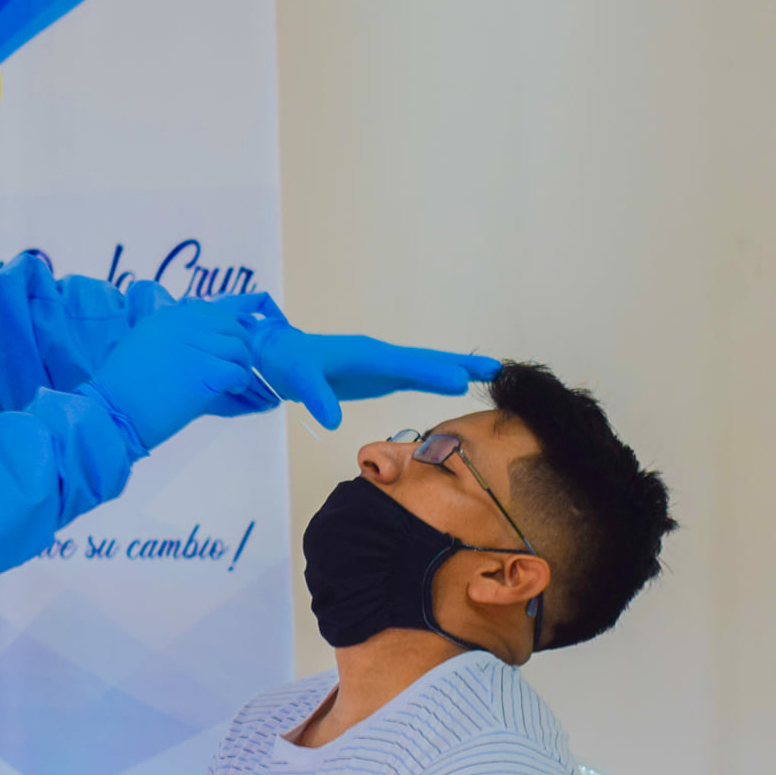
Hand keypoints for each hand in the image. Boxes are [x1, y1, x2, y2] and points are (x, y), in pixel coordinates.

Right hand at [83, 299, 270, 451]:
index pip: (210, 311)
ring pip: (239, 347)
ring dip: (241, 365)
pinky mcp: (208, 372)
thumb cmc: (121, 388)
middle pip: (231, 326)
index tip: (222, 348)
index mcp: (168, 316)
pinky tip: (231, 391)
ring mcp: (198, 346)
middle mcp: (185, 325)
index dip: (223, 329)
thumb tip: (194, 345)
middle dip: (239, 346)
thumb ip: (167, 336)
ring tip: (233, 382)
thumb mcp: (140, 345)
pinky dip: (241, 382)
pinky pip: (239, 371)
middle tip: (236, 365)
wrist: (114, 411)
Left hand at [240, 309, 499, 430]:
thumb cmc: (287, 363)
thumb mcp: (296, 378)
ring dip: (457, 369)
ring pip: (426, 366)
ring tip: (492, 374)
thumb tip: (331, 420)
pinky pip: (416, 376)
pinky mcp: (381, 375)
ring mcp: (383, 364)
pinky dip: (439, 378)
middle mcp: (380, 355)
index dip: (431, 372)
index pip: (404, 364)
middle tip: (497, 369)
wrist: (278, 354)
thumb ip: (314, 397)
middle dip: (459, 364)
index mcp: (365, 354)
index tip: (461, 379)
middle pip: (426, 360)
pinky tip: (458, 384)